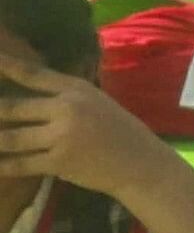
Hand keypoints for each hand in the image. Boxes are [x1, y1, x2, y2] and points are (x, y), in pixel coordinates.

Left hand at [0, 49, 178, 203]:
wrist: (141, 162)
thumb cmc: (119, 131)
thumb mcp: (96, 102)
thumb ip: (65, 96)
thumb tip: (29, 94)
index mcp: (76, 89)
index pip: (32, 74)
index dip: (6, 66)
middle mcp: (67, 108)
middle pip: (12, 107)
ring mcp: (62, 135)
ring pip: (10, 138)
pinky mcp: (59, 161)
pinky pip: (20, 164)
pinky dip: (4, 166)